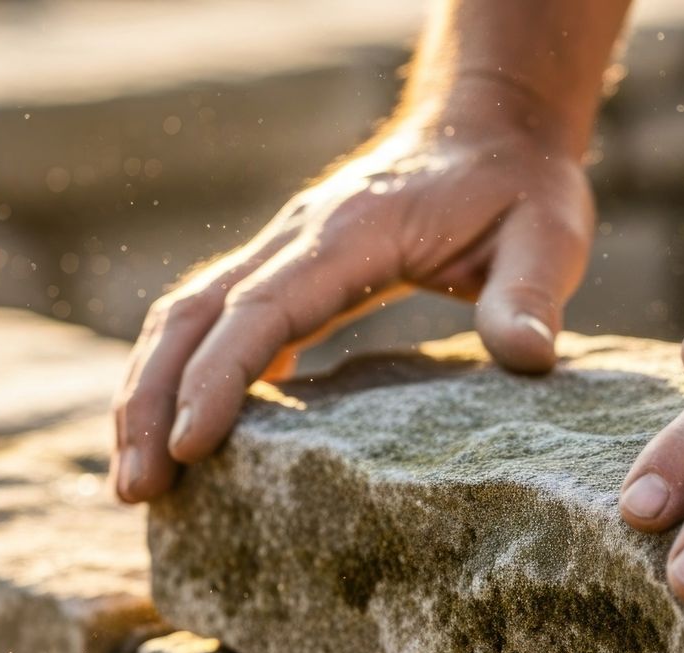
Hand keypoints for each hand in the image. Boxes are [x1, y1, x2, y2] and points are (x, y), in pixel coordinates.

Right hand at [113, 85, 593, 501]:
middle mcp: (298, 237)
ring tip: (135, 486)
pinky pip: (213, 323)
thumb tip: (527, 358)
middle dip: (152, 400)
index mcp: (352, 231)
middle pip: (194, 314)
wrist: (490, 131)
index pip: (263, 307)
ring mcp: (283, 251)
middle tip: (135, 491)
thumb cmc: (519, 189)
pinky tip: (181, 446)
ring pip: (187, 317)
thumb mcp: (548, 235)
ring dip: (148, 393)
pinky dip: (182, 378)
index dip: (219, 376)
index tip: (189, 446)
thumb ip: (532, 294)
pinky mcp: (285, 272)